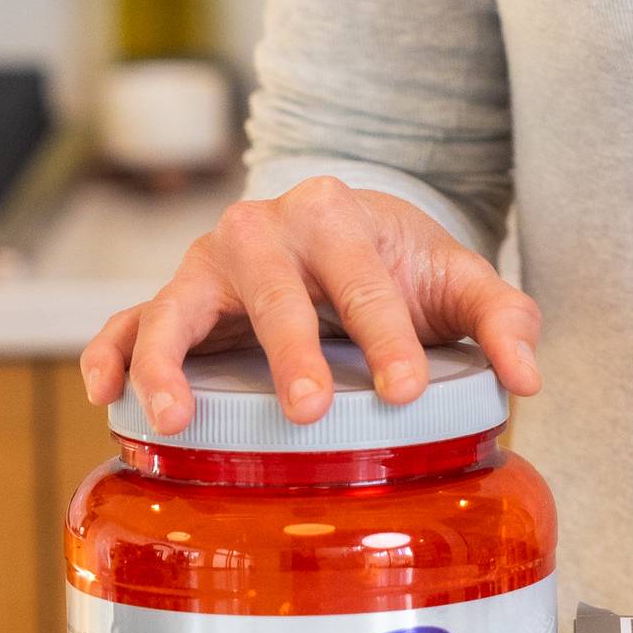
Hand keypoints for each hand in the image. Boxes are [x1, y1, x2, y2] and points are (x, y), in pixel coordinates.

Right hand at [78, 175, 540, 431]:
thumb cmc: (398, 264)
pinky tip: (105, 396)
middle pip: (273, 289)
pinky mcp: (174, 300)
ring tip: (176, 417)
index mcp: (336, 214)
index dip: (387, 336)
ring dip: (172, 359)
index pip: (364, 279)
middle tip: (310, 410)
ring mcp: (209, 265)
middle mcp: (264, 231)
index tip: (406, 392)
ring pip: (179, 304)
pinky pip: (127, 322)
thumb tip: (527, 376)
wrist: (340, 234)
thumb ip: (502, 319)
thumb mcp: (456, 281)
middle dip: (291, 348)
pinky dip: (111, 353)